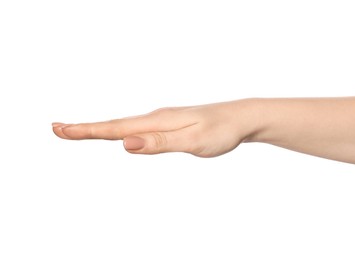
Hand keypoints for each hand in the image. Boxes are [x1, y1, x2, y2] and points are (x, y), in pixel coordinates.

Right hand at [52, 99, 257, 156]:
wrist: (242, 118)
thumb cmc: (221, 131)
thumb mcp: (193, 141)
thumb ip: (160, 143)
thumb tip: (126, 143)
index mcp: (157, 122)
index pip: (115, 128)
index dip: (87, 131)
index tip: (60, 130)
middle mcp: (156, 118)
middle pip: (115, 126)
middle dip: (86, 129)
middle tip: (57, 129)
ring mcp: (163, 121)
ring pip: (126, 127)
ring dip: (101, 130)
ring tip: (80, 132)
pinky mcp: (171, 125)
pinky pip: (139, 129)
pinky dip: (121, 131)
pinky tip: (121, 134)